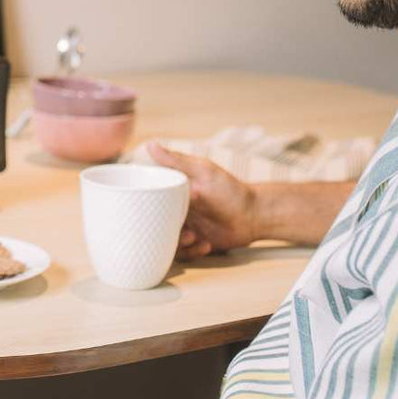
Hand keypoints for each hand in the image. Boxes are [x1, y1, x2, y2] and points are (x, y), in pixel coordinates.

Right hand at [148, 141, 258, 258]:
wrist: (254, 214)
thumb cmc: (229, 188)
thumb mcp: (203, 171)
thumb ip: (176, 161)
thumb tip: (150, 144)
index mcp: (172, 193)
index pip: (148, 200)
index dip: (143, 207)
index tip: (145, 212)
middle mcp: (175, 210)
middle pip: (154, 224)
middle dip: (162, 230)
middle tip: (181, 227)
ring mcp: (185, 227)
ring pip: (166, 241)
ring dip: (178, 243)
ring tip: (195, 236)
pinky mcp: (195, 243)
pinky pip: (183, 254)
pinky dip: (192, 252)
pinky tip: (206, 244)